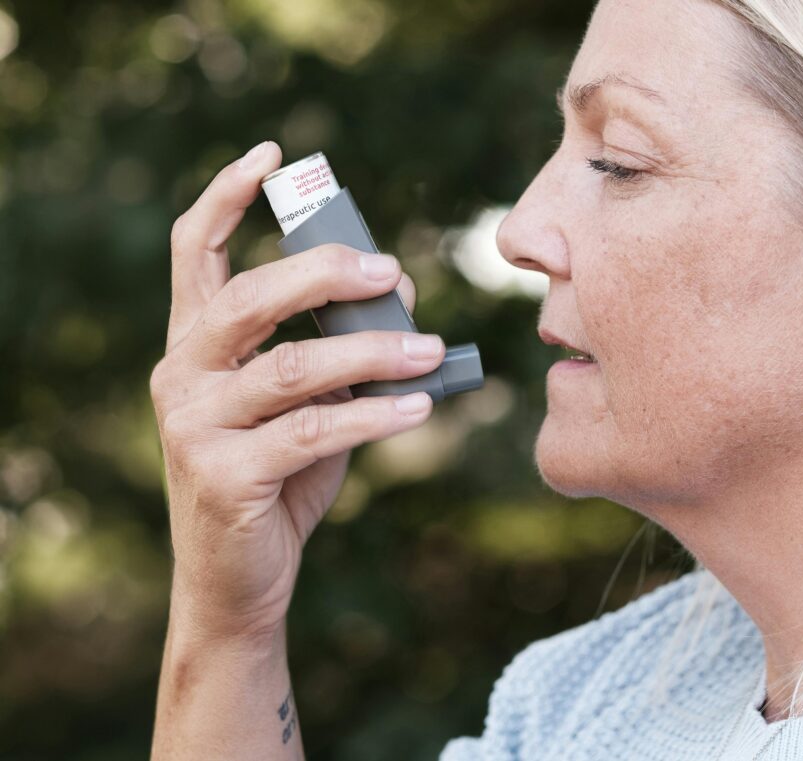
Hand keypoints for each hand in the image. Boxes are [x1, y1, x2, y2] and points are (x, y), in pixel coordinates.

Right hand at [149, 141, 442, 640]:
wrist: (238, 578)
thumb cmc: (277, 479)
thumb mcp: (308, 404)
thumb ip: (340, 349)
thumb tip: (399, 288)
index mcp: (195, 344)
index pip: (193, 253)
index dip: (224, 197)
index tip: (271, 156)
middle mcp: (181, 374)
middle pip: (248, 298)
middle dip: (324, 273)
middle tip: (390, 271)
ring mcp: (194, 425)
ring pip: (292, 367)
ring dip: (372, 352)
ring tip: (429, 348)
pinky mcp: (222, 475)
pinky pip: (312, 431)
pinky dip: (373, 414)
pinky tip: (418, 407)